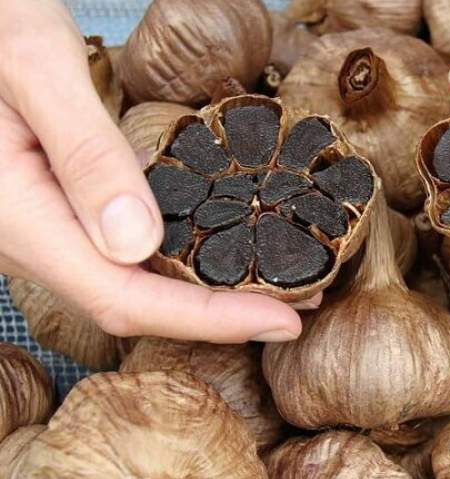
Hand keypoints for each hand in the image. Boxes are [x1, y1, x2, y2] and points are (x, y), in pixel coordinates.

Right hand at [0, 0, 306, 342]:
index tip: (281, 319)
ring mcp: (45, 228)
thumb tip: (138, 241)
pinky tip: (222, 248)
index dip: (208, 318)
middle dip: (220, 314)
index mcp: (19, 216)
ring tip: (280, 282)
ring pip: (131, 283)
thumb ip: (85, 151)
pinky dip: (182, 259)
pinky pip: (124, 253)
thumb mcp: (36, 66)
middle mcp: (31, 238)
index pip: (123, 297)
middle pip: (133, 302)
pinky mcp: (63, 210)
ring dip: (206, 293)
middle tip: (300, 306)